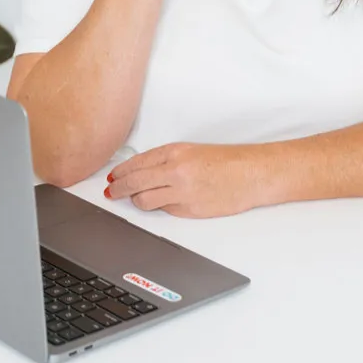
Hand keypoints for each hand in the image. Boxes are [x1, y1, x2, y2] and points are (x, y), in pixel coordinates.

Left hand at [105, 142, 269, 217]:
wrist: (251, 174)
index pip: (137, 163)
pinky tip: (164, 203)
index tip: (112, 177)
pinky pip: (165, 211)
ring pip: (144, 201)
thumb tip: (142, 173)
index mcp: (175, 151)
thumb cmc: (227, 161)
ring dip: (137, 201)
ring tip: (137, 199)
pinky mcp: (188, 209)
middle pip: (134, 183)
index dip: (120, 172)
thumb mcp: (193, 151)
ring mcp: (181, 191)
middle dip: (118, 189)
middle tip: (111, 192)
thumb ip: (167, 160)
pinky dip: (161, 207)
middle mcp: (175, 170)